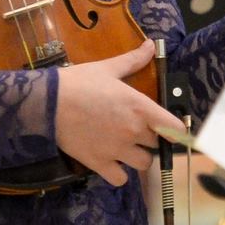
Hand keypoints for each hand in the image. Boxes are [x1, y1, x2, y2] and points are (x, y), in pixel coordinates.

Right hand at [54, 39, 182, 186]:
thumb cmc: (79, 82)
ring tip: (125, 146)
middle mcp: (133, 131)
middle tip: (136, 128)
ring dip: (137, 156)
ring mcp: (117, 150)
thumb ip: (133, 60)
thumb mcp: (108, 68)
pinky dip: (118, 173)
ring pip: (143, 163)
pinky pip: (120, 179)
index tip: (170, 128)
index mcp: (140, 107)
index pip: (174, 128)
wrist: (48, 104)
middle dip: (150, 137)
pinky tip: (111, 161)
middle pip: (157, 144)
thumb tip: (149, 45)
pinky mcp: (100, 164)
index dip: (176, 129)